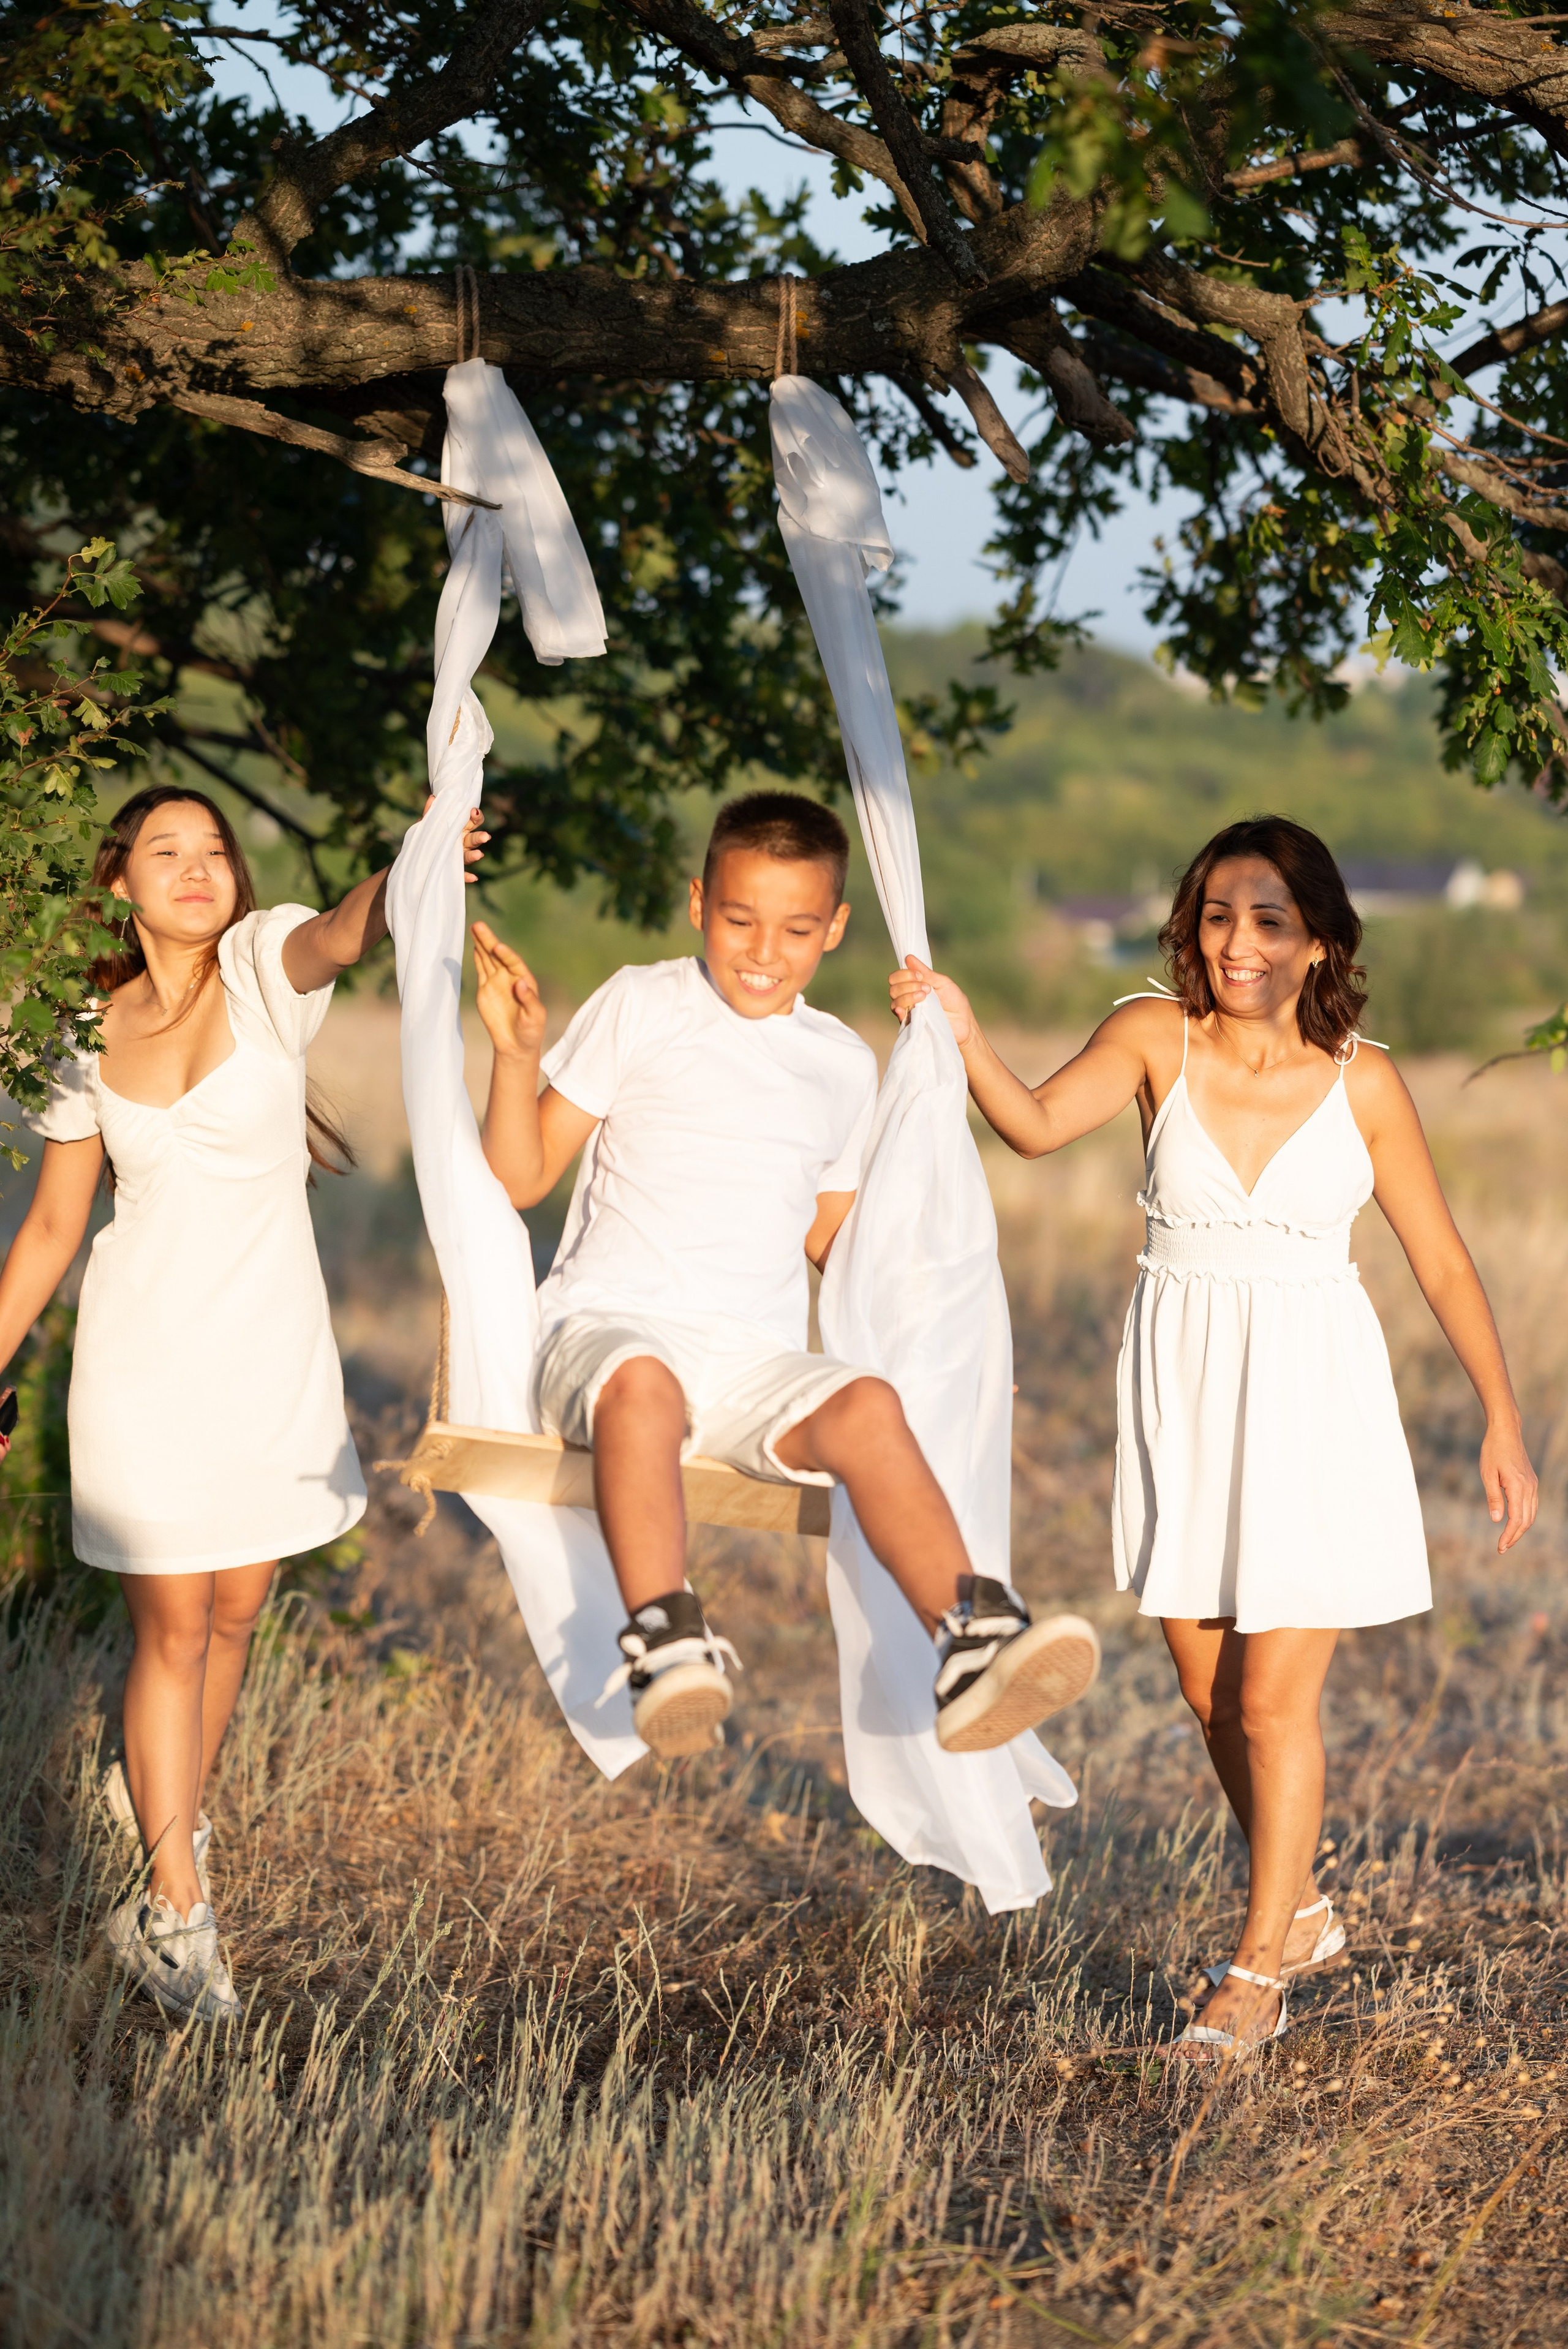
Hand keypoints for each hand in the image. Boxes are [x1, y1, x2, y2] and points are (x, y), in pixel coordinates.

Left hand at [420, 800, 489, 883]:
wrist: (415, 856)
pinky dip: (467, 876)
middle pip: (473, 839)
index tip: (474, 812)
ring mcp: (458, 858)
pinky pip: (461, 874)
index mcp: (458, 829)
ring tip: (479, 855)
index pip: (471, 822)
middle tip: (485, 837)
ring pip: (469, 856)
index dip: (475, 816)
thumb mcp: (426, 824)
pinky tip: (473, 877)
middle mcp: (461, 843)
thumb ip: (430, 813)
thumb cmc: (425, 837)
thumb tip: (433, 798)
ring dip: (475, 855)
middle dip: (479, 837)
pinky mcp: (453, 871)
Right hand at [472, 921, 545, 1058]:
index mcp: (525, 981)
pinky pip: (481, 970)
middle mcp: (510, 977)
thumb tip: (520, 983)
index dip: (506, 954)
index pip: (514, 963)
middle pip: (498, 955)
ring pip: (487, 959)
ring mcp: (497, 982)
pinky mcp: (485, 989)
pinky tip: (474, 946)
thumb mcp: (535, 1018)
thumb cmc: (531, 1032)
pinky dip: (478, 958)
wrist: (516, 1045)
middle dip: (488, 940)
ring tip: (474, 927)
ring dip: (481, 944)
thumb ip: (529, 1001)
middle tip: (478, 925)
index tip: (497, 946)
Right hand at [888, 954, 975, 1045]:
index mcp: (913, 986)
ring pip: (895, 1002)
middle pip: (893, 989)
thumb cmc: (954, 1001)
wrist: (964, 1023)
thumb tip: (909, 957)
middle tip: (927, 989)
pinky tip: (909, 1008)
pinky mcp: (911, 1025)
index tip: (920, 976)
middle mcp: (907, 998)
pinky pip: (899, 1018)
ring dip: (908, 996)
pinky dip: (900, 1011)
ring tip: (925, 997)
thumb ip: (925, 972)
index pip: (896, 977)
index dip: (904, 974)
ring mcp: (908, 1012)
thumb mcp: (942, 982)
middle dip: (908, 985)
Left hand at [1481, 1419, 1537, 1553]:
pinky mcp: (1531, 1483)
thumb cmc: (1493, 1451)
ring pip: (1531, 1515)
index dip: (1509, 1535)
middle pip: (1526, 1521)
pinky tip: (1514, 1523)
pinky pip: (1532, 1506)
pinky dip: (1525, 1518)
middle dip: (1514, 1536)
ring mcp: (1532, 1485)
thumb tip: (1496, 1520)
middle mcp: (1529, 1488)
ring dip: (1520, 1530)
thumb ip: (1493, 1497)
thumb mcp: (1487, 1474)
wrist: (1506, 1432)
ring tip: (1507, 1540)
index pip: (1516, 1519)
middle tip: (1501, 1548)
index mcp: (1518, 1486)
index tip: (1500, 1547)